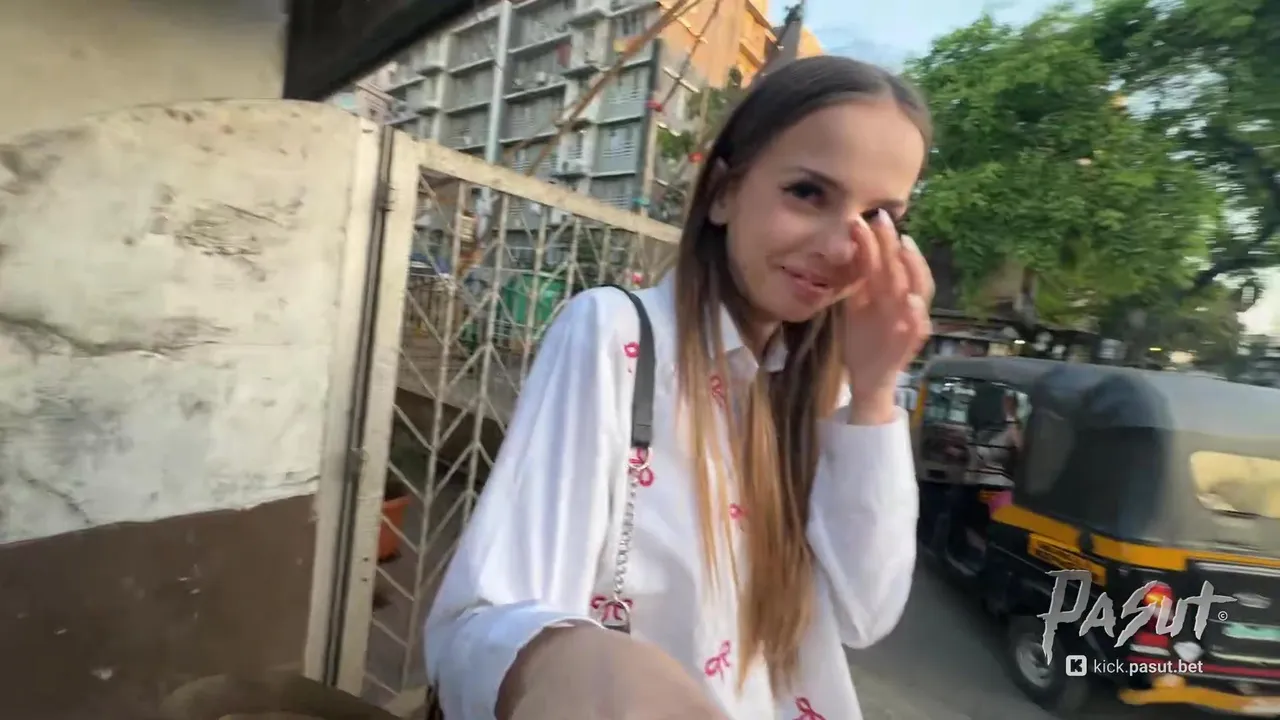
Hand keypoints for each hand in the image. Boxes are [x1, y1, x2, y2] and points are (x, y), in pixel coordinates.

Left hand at [840, 209, 933, 423]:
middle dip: (894, 243)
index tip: (864, 218)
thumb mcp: (855, 305)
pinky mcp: (908, 343)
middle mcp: (902, 301)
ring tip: (905, 247)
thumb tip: (847, 246)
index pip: (885, 260)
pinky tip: (911, 302)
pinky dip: (917, 314)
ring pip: (919, 290)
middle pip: (903, 267)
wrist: (865, 377)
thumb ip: (856, 280)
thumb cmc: (863, 339)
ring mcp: (908, 321)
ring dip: (914, 268)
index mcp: (888, 292)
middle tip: (883, 220)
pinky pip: (918, 327)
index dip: (878, 239)